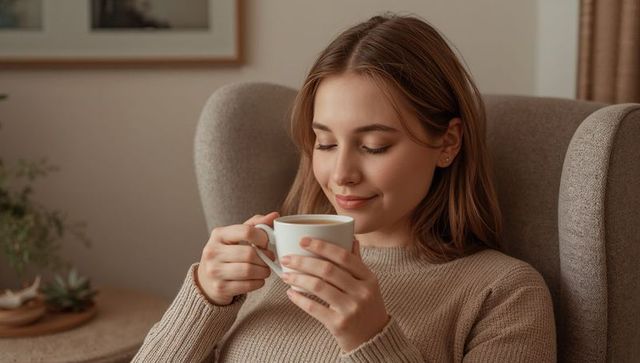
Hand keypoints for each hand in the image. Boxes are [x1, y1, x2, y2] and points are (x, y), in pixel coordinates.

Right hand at [195, 212, 277, 305]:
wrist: (206, 281)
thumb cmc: (227, 254)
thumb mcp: (236, 236)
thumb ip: (255, 225)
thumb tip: (275, 215)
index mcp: (218, 234)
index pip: (246, 231)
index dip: (262, 237)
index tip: (266, 243)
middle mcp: (213, 252)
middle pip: (249, 253)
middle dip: (265, 257)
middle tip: (270, 259)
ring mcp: (214, 271)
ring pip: (249, 271)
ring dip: (264, 271)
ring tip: (265, 269)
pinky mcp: (220, 288)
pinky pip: (247, 285)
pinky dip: (258, 283)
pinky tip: (258, 279)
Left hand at [281, 238, 389, 352]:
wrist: (374, 339)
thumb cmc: (368, 308)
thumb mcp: (369, 285)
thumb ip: (357, 263)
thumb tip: (350, 238)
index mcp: (369, 278)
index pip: (344, 256)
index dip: (322, 246)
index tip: (303, 241)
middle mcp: (362, 292)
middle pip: (327, 269)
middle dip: (302, 261)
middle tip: (286, 258)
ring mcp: (351, 309)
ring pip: (318, 286)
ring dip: (298, 278)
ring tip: (285, 275)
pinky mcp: (339, 324)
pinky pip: (314, 307)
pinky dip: (299, 299)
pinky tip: (291, 293)